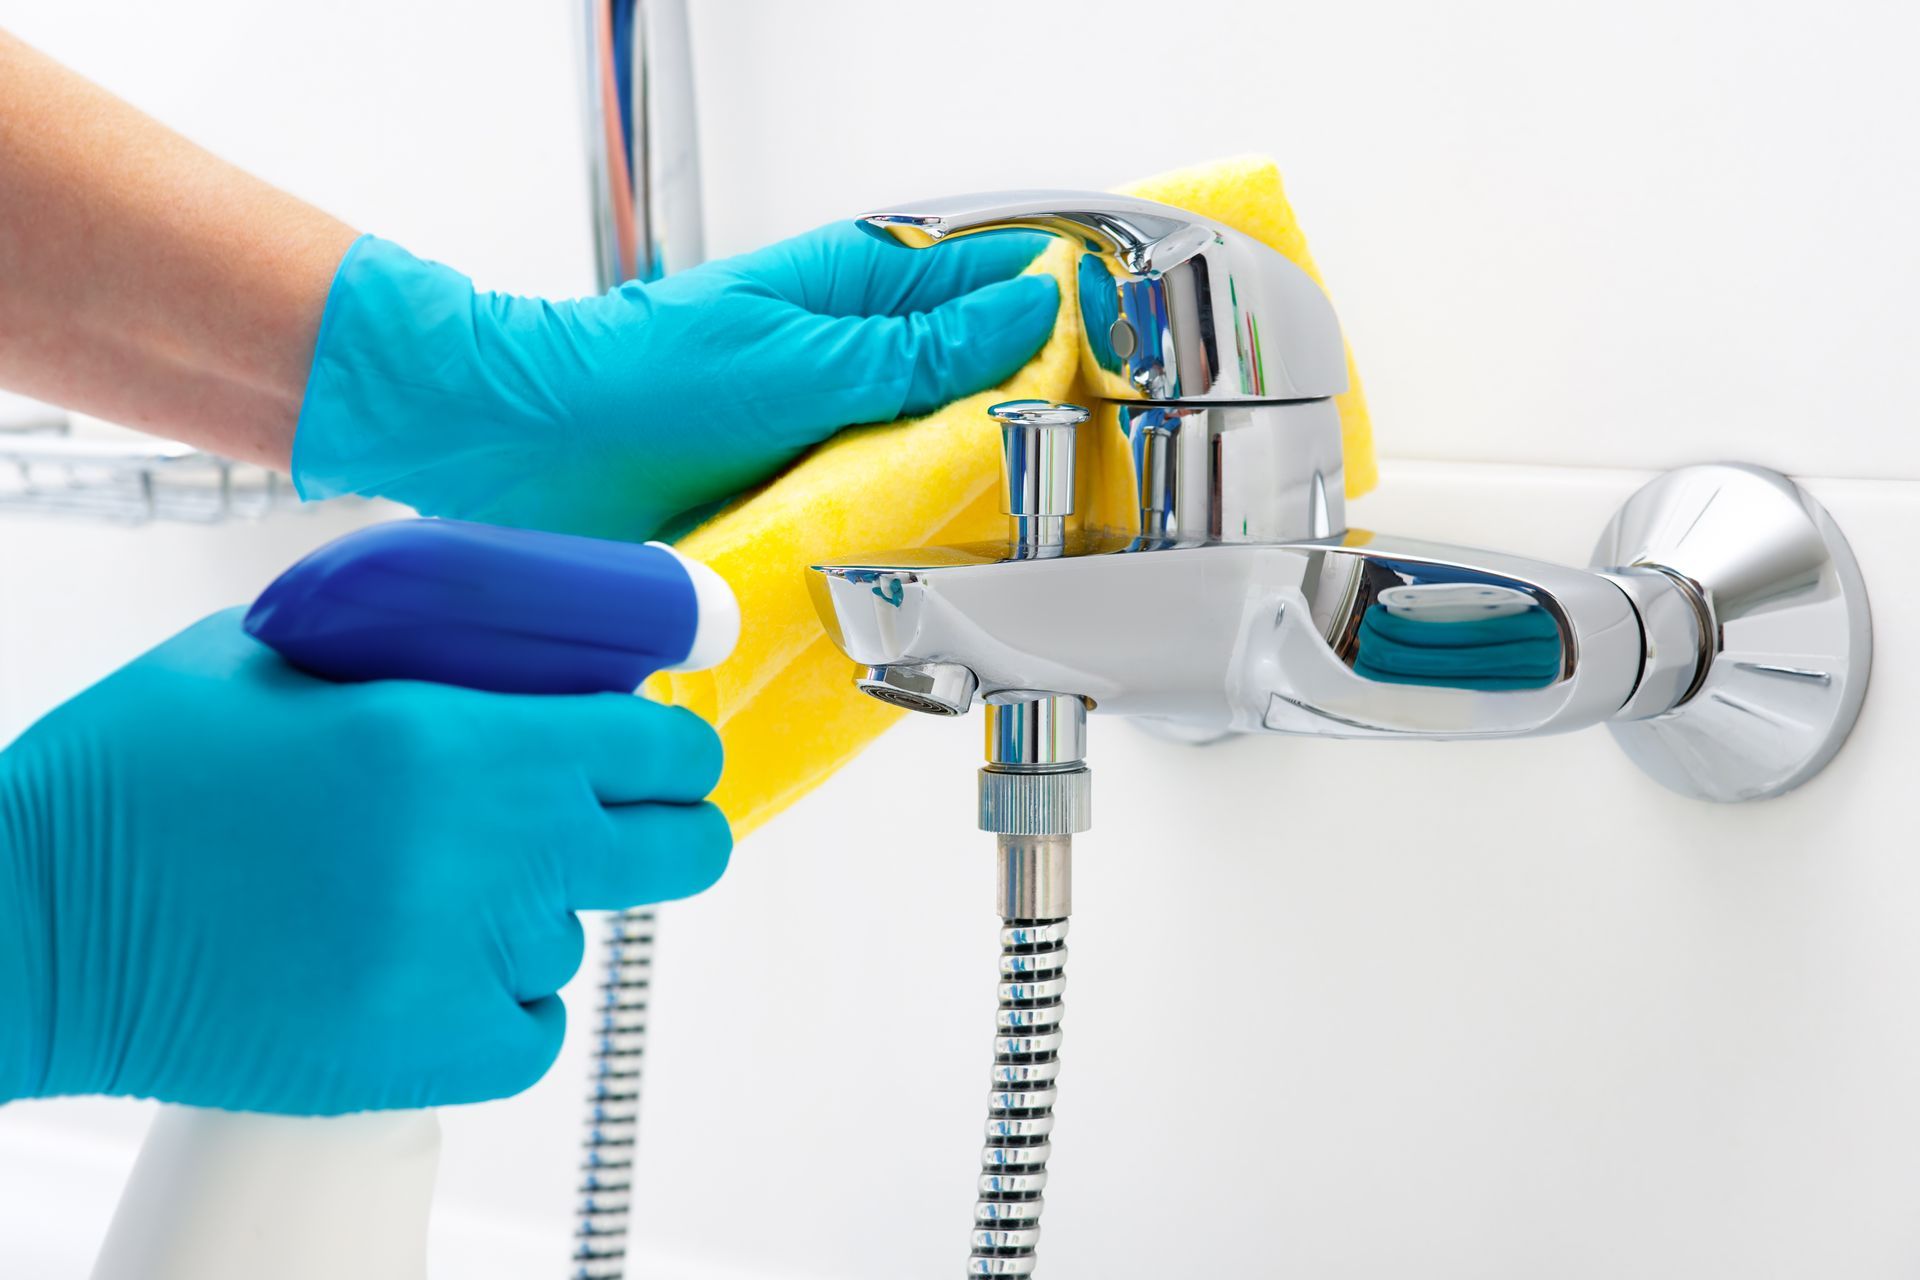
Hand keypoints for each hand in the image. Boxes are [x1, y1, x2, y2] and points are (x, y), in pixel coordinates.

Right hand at [0, 609, 728, 1113]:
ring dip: (532, 912)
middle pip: (682, 851)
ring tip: (422, 893)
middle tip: (606, 824)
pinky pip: (534, 1029)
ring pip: (580, 938)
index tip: (655, 753)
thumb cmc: (144, 772)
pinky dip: (499, 1002)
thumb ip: (423, 648)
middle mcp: (484, 857)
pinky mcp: (426, 1060)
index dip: (671, 748)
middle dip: (664, 828)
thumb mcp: (285, 653)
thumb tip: (533, 652)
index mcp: (457, 741)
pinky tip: (424, 964)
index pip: (661, 747)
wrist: (31, 924)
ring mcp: (461, 967)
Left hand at [293, 224, 1058, 540]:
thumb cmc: (635, 382)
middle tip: (1094, 468)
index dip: (1071, 317)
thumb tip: (1033, 310)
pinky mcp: (807, 499)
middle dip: (1041, 418)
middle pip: (986, 378)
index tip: (1131, 361)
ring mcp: (834, 432)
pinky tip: (949, 566)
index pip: (1001, 282)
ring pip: (944, 454)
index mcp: (860, 288)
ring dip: (982, 489)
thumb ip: (921, 348)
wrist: (523, 455)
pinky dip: (920, 537)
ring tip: (1032, 527)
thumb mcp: (802, 360)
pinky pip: (888, 514)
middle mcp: (855, 359)